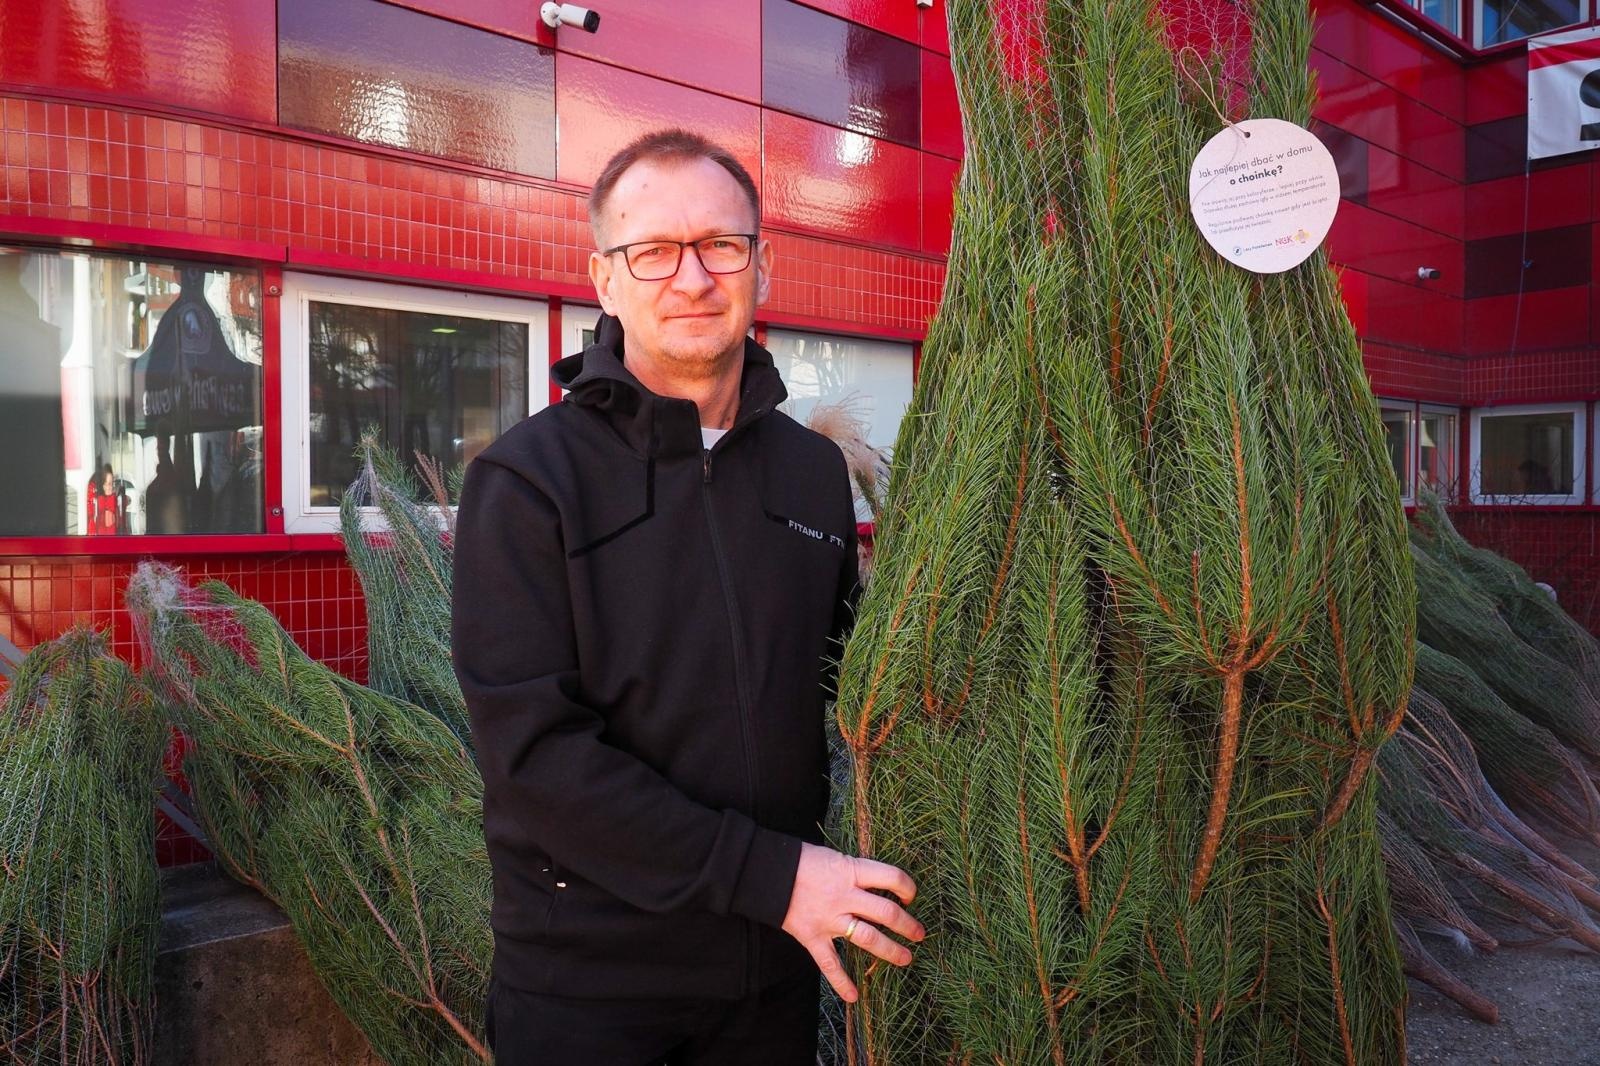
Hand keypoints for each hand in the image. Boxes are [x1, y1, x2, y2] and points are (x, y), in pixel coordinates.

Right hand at [780, 842, 923, 1002]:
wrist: (766, 872)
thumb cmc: (801, 859)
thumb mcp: (834, 857)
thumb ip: (854, 872)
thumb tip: (876, 884)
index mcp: (851, 871)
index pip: (891, 877)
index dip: (907, 887)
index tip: (910, 895)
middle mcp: (845, 896)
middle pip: (886, 912)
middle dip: (907, 925)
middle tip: (919, 934)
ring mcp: (830, 919)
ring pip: (868, 938)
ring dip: (890, 950)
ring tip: (906, 958)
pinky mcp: (812, 936)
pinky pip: (830, 963)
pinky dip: (841, 982)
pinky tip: (853, 997)